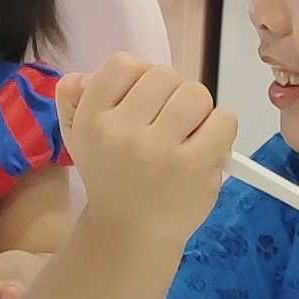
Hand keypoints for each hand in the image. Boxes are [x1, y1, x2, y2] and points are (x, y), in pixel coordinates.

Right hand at [57, 57, 237, 246]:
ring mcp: (160, 150)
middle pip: (164, 74)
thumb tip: (83, 75)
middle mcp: (122, 131)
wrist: (130, 235)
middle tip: (166, 123)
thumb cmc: (112, 179)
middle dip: (171, 95)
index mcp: (92, 119)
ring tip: (186, 135)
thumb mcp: (80, 139)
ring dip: (197, 111)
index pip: (123, 63)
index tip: (142, 103)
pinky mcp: (194, 166)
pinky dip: (221, 128)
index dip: (139, 77)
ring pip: (195, 93)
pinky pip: (223, 119)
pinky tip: (206, 146)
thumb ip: (74, 100)